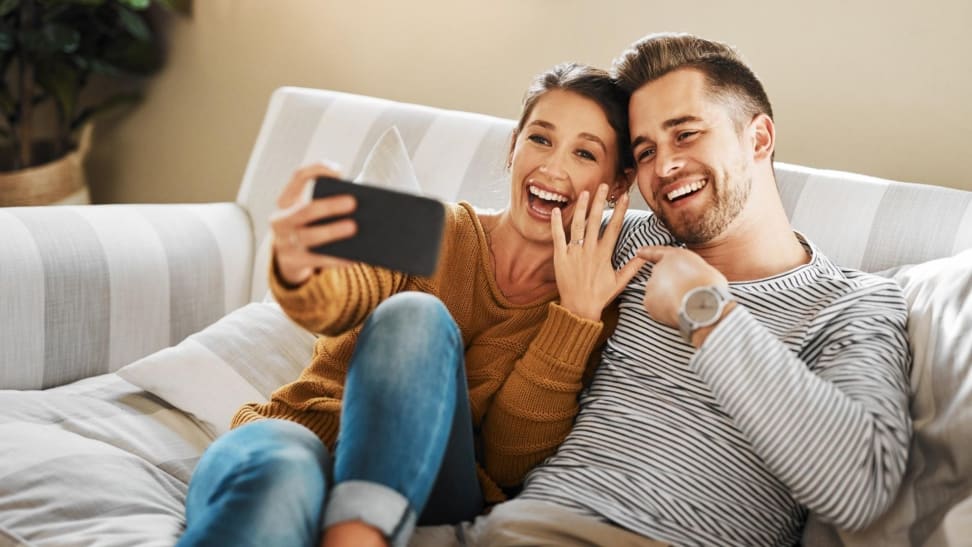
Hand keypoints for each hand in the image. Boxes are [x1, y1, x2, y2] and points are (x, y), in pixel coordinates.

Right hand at [271, 163, 357, 285]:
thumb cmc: (309, 227)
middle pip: (305, 210)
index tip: (339, 172)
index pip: (299, 177)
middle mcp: (281, 220)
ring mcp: (284, 242)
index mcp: (286, 201)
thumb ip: (328, 202)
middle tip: (353, 203)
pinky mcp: (293, 262)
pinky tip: (354, 256)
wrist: (289, 259)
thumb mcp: (311, 211)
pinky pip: (317, 260)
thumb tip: (359, 204)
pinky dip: (336, 258)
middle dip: (329, 206)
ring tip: (354, 228)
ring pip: (309, 236)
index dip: (318, 170)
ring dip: (332, 231)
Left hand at [551, 185, 645, 320]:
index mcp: (604, 254)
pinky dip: (556, 223)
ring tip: (585, 192)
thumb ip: (633, 267)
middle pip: (596, 221)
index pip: (614, 227)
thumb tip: (647, 255)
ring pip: (578, 225)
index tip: (624, 197)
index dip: (620, 211)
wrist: (579, 308)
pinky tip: (557, 210)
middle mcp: (590, 251)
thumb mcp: (619, 282)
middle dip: (600, 202)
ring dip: (582, 208)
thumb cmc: (600, 296)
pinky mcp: (560, 257)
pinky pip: (558, 237)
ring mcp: (574, 253)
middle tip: (603, 186)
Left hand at [636, 246, 728, 327]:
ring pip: (658, 294)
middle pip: (661, 279)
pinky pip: (656, 308)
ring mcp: (651, 285)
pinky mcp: (648, 301)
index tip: (639, 252)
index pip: (657, 253)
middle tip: (687, 294)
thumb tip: (692, 284)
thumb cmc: (709, 286)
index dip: (648, 252)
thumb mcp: (706, 271)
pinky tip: (677, 311)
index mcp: (674, 256)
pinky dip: (664, 312)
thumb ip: (693, 274)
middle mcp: (659, 268)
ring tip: (684, 303)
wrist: (700, 302)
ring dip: (668, 299)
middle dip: (670, 287)